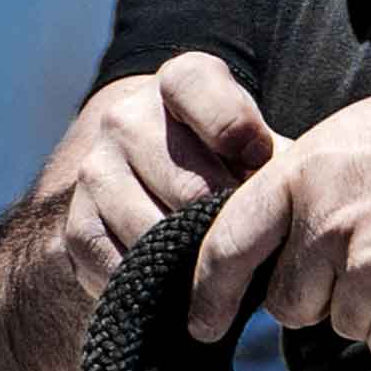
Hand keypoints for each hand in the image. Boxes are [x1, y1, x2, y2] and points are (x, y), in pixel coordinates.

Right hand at [23, 55, 281, 303]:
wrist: (161, 185)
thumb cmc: (232, 163)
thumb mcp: (259, 145)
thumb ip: (279, 161)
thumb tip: (295, 206)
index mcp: (181, 82)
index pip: (200, 90)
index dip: (234, 129)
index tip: (258, 161)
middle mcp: (127, 117)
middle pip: (187, 184)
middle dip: (224, 222)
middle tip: (248, 240)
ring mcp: (94, 170)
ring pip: (152, 233)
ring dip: (190, 261)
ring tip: (218, 268)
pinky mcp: (76, 224)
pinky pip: (117, 267)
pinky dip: (152, 288)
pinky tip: (178, 286)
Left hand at [194, 52, 370, 363]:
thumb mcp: (354, 136)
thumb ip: (306, 189)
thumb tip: (269, 244)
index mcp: (302, 173)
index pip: (226, 246)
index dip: (206, 294)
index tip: (200, 327)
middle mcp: (328, 222)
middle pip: (289, 305)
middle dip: (320, 297)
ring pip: (344, 327)